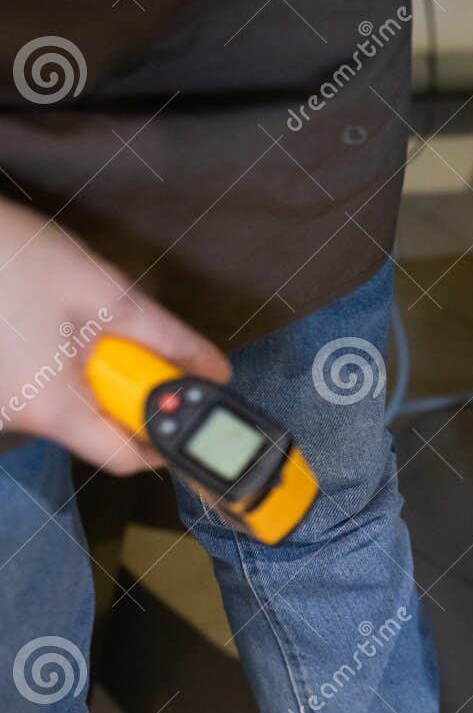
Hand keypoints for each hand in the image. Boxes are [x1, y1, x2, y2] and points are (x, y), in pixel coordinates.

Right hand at [0, 199, 229, 473]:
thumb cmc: (14, 255)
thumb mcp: (108, 295)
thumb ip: (169, 340)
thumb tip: (213, 370)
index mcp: (50, 408)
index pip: (125, 458)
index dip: (163, 441)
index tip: (184, 418)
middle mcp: (15, 417)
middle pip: (96, 432)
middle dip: (125, 395)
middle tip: (129, 351)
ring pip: (67, 411)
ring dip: (90, 379)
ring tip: (76, 328)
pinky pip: (39, 394)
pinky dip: (59, 371)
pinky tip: (50, 329)